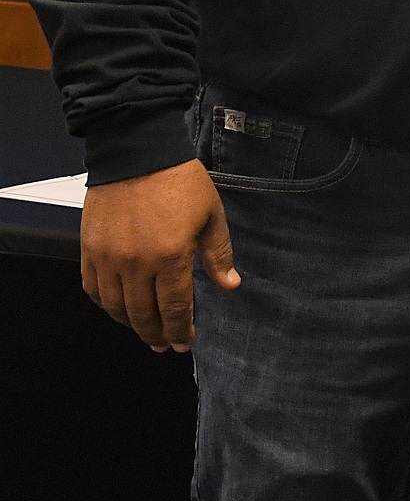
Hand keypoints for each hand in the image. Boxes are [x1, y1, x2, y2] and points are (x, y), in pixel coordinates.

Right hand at [80, 159, 239, 352]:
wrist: (137, 154)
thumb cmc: (180, 182)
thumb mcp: (211, 215)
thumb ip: (219, 254)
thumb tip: (229, 285)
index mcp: (170, 256)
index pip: (174, 308)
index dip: (180, 330)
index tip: (184, 344)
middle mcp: (136, 264)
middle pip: (143, 314)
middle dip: (156, 335)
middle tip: (165, 346)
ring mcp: (109, 258)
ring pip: (115, 307)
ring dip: (130, 325)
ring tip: (144, 332)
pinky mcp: (89, 249)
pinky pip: (92, 289)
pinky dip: (105, 305)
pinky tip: (117, 309)